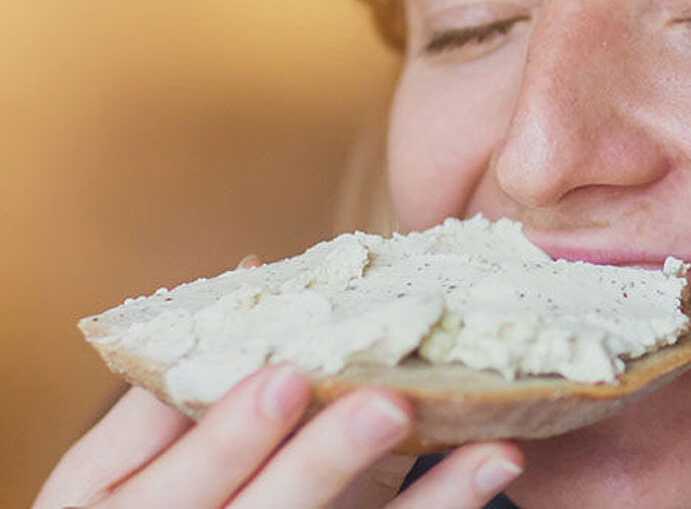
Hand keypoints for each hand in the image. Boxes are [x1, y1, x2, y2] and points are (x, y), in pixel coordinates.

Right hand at [35, 370, 523, 507]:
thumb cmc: (161, 497)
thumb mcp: (129, 461)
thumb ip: (176, 382)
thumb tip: (251, 270)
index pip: (181, 480)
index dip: (230, 436)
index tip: (287, 377)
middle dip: (323, 463)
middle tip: (386, 405)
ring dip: (429, 500)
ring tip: (491, 451)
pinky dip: (446, 505)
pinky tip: (495, 463)